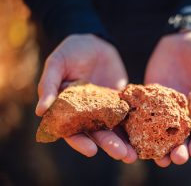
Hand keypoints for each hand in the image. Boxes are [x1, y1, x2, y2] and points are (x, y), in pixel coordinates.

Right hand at [37, 34, 136, 162]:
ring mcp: (105, 108)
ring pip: (114, 128)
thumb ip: (48, 85)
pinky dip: (135, 124)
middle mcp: (87, 112)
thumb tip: (40, 111)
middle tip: (122, 155)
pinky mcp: (120, 101)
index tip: (91, 151)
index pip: (71, 131)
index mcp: (68, 108)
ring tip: (135, 154)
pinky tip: (145, 133)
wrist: (95, 41)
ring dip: (124, 141)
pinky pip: (128, 114)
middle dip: (109, 145)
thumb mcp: (57, 64)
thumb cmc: (71, 51)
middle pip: (97, 133)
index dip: (80, 142)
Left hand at [145, 31, 190, 166]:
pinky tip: (137, 134)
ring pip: (161, 130)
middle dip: (178, 150)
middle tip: (175, 158)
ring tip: (156, 157)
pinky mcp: (151, 95)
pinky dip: (141, 123)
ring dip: (158, 145)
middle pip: (180, 137)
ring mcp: (165, 105)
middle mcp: (183, 113)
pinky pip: (145, 111)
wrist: (184, 37)